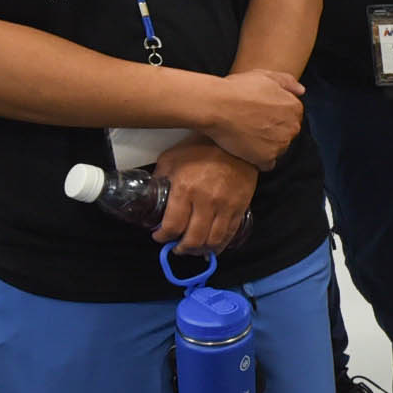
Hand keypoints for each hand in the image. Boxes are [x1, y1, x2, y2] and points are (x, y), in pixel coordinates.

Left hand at [155, 138, 258, 254]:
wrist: (235, 142)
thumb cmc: (200, 147)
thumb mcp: (172, 158)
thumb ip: (161, 178)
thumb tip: (151, 194)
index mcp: (185, 189)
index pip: (172, 226)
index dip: (163, 237)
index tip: (158, 237)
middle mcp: (206, 202)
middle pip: (193, 239)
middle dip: (181, 248)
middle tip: (176, 247)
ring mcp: (226, 206)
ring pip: (213, 241)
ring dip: (200, 251)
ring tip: (193, 249)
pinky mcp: (241, 207)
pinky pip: (230, 234)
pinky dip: (219, 245)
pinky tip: (211, 247)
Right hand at [197, 69, 305, 168]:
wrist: (216, 105)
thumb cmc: (238, 89)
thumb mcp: (265, 76)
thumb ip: (287, 82)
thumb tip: (301, 91)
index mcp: (294, 108)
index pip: (292, 117)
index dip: (275, 115)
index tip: (260, 114)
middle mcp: (292, 127)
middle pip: (287, 134)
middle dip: (273, 131)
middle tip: (252, 125)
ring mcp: (280, 144)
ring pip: (278, 149)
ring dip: (266, 146)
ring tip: (246, 136)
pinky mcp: (266, 158)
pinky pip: (267, 164)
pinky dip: (258, 160)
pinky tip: (246, 150)